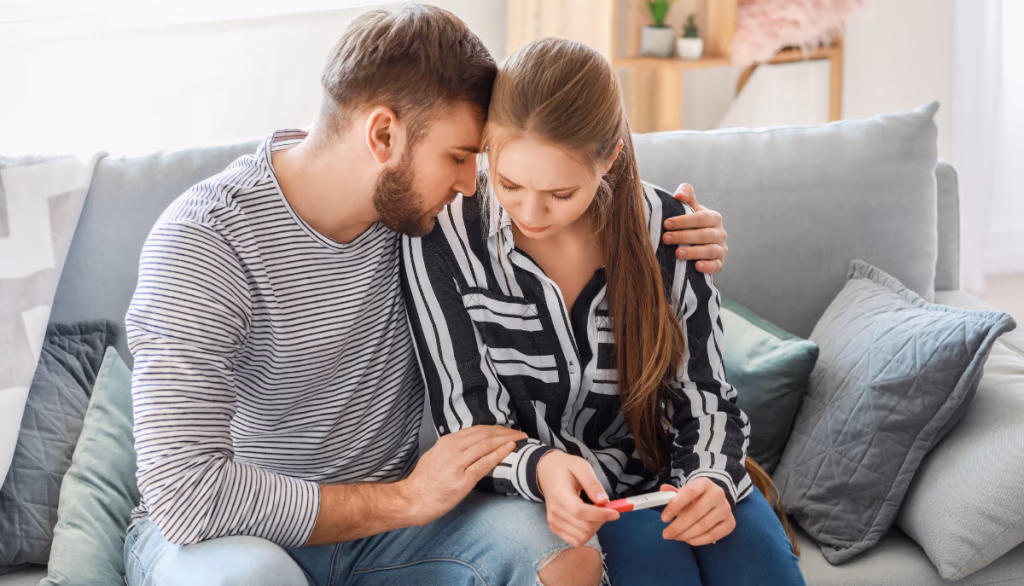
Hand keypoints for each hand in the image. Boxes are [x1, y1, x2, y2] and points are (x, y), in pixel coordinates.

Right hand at [400, 425, 525, 526]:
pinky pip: (485, 463)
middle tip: (519, 433)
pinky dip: (499, 454)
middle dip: (505, 432)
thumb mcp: (435, 457)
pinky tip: (510, 449)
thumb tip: (469, 446)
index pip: (477, 430)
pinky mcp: (463, 480)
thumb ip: (452, 449)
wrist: (412, 500)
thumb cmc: (423, 482)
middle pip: (485, 434)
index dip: (495, 428)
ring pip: (487, 445)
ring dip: (507, 440)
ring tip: (520, 439)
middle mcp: (453, 448)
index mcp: (447, 442)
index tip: (507, 430)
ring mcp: (458, 463)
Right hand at [536, 451, 618, 546]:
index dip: (601, 515)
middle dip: (601, 521)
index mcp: (559, 494)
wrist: (547, 472)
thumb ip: (593, 484)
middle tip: (606, 509)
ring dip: (595, 528)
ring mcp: (554, 522)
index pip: (580, 512)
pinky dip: (587, 534)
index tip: (615, 512)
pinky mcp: (555, 528)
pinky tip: (588, 520)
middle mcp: (554, 511)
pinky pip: (576, 540)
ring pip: (582, 537)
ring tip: (596, 513)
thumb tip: (604, 501)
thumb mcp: (581, 467)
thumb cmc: (566, 468)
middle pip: (584, 528)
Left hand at [659, 479, 735, 544]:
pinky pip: (712, 536)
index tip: (663, 518)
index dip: (675, 506)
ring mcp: (725, 509)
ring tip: (675, 536)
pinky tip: (687, 539)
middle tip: (666, 534)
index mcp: (704, 483)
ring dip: (685, 535)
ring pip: (703, 527)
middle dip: (677, 527)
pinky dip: (697, 540)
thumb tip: (663, 489)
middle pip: (695, 513)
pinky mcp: (730, 523)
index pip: (689, 493)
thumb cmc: (696, 497)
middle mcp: (717, 494)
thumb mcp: (685, 491)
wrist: (717, 499)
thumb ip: (673, 493)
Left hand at [662, 183, 727, 273]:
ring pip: (710, 250)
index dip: (684, 221)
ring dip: (693, 252)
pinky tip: (696, 267)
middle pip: (704, 235)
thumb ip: (686, 197)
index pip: (701, 218)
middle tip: (666, 238)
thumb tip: (678, 195)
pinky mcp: (719, 263)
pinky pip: (716, 265)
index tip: (666, 224)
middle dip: (684, 237)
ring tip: (677, 254)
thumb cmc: (691, 223)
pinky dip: (707, 266)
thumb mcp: (690, 209)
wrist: (698, 244)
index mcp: (714, 218)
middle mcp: (720, 233)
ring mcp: (721, 249)